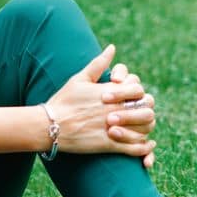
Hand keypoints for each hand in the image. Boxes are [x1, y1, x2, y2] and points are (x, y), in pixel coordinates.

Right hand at [46, 45, 156, 160]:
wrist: (49, 126)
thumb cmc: (63, 101)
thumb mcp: (79, 79)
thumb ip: (98, 63)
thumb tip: (112, 48)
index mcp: (109, 93)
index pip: (138, 89)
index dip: (137, 92)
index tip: (129, 95)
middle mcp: (115, 110)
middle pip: (146, 109)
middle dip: (145, 110)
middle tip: (138, 111)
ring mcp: (114, 128)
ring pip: (145, 129)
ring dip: (146, 127)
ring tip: (141, 127)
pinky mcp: (110, 145)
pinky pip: (137, 148)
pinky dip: (145, 147)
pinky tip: (147, 144)